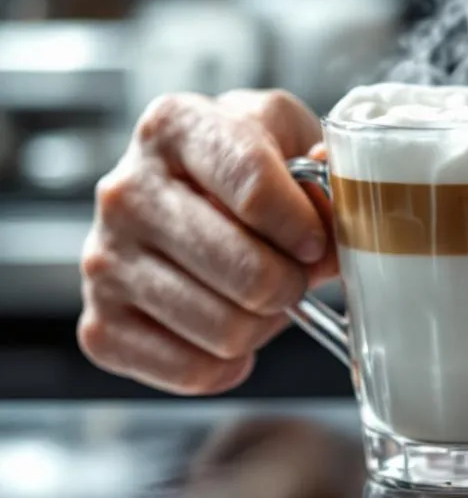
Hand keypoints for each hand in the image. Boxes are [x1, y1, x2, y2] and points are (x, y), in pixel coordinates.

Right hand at [79, 90, 333, 394]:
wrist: (189, 202)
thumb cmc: (248, 168)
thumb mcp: (292, 140)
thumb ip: (324, 162)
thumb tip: (336, 188)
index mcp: (176, 127)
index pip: (254, 185)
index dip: (304, 226)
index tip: (316, 240)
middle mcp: (126, 191)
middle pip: (248, 272)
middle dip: (291, 282)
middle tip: (293, 274)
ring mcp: (104, 260)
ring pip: (227, 328)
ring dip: (264, 324)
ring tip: (257, 297)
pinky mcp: (101, 325)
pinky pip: (195, 371)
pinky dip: (230, 363)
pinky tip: (229, 329)